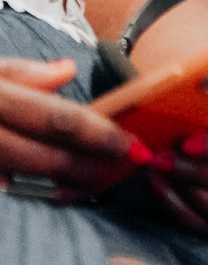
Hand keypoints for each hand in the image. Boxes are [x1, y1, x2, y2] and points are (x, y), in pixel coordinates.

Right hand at [0, 58, 167, 199]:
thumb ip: (27, 73)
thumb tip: (68, 69)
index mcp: (0, 98)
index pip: (61, 121)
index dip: (102, 136)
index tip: (137, 146)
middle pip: (53, 160)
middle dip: (98, 169)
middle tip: (131, 169)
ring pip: (36, 183)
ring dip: (74, 186)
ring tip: (105, 182)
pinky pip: (13, 194)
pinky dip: (41, 193)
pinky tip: (63, 192)